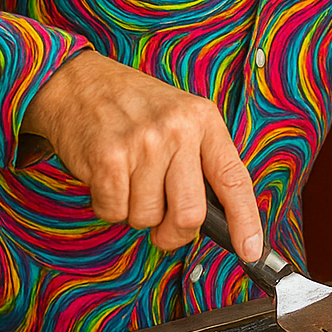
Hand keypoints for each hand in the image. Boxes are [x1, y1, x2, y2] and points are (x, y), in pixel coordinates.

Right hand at [23, 51, 262, 261]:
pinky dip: (109, 206)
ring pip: (147, 218)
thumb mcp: (180, 117)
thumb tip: (217, 219)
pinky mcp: (109, 158)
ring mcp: (143, 143)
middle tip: (164, 227)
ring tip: (129, 179)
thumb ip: (200, 160)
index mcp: (203, 119)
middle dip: (175, 233)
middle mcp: (177, 129)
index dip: (245, 221)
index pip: (234, 179)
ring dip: (136, 212)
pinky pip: (115, 213)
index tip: (250, 250)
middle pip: (190, 214)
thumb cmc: (134, 105)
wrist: (80, 82)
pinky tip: (109, 177)